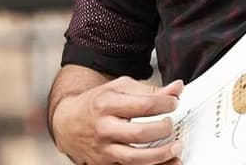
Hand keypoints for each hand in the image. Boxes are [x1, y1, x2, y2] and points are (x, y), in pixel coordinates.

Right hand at [52, 76, 183, 164]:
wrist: (68, 122)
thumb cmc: (97, 103)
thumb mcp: (120, 87)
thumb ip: (149, 90)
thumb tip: (176, 89)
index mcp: (108, 104)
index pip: (143, 105)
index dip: (165, 103)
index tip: (174, 102)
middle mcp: (104, 128)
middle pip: (139, 133)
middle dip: (162, 129)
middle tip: (171, 125)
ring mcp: (104, 150)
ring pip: (134, 158)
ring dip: (160, 155)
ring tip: (175, 147)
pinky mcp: (105, 164)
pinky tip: (166, 163)